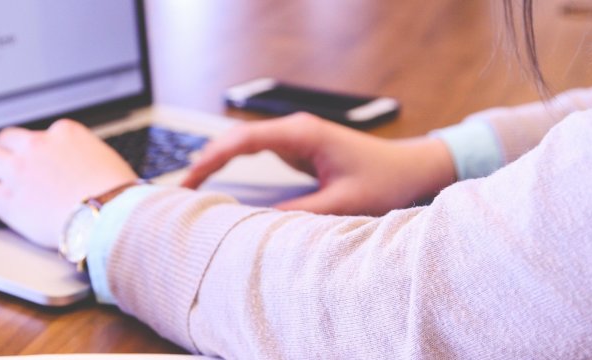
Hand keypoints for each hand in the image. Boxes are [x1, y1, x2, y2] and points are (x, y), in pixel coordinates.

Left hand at [0, 119, 137, 248]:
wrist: (110, 217)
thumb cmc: (118, 195)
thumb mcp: (107, 161)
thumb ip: (88, 158)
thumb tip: (89, 168)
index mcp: (65, 133)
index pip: (42, 133)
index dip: (37, 148)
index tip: (36, 157)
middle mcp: (38, 146)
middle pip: (8, 138)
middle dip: (5, 150)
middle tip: (4, 162)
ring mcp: (20, 172)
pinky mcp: (8, 200)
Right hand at [182, 113, 455, 215]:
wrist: (411, 168)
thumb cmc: (385, 181)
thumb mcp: (343, 203)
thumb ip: (300, 213)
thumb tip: (257, 226)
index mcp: (303, 134)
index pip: (243, 140)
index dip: (211, 159)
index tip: (189, 180)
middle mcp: (295, 130)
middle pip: (235, 139)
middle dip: (205, 161)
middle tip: (179, 190)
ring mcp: (295, 137)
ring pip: (242, 144)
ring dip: (216, 162)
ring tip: (189, 189)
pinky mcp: (298, 148)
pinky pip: (255, 153)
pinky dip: (233, 165)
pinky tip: (216, 181)